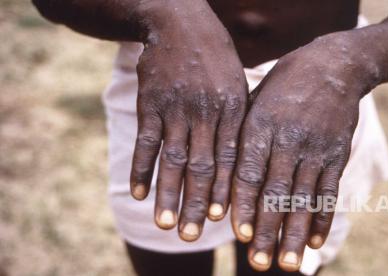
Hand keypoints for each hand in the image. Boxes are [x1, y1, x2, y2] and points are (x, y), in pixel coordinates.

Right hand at [129, 1, 247, 241]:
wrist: (180, 23)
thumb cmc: (215, 59)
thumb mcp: (237, 84)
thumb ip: (238, 120)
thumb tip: (242, 161)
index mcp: (233, 109)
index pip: (231, 158)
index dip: (226, 191)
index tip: (223, 220)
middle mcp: (206, 112)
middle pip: (202, 166)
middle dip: (198, 202)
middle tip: (193, 235)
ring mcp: (176, 108)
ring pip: (173, 158)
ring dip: (168, 193)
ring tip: (166, 224)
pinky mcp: (150, 103)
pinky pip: (146, 141)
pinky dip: (141, 168)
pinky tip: (138, 193)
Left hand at [231, 31, 378, 270]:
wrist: (334, 65)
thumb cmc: (284, 85)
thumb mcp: (256, 100)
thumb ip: (242, 136)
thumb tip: (224, 179)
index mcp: (261, 125)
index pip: (250, 172)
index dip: (245, 205)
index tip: (239, 235)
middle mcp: (289, 139)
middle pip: (277, 192)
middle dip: (268, 230)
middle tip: (259, 263)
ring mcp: (316, 148)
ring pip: (304, 198)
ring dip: (294, 233)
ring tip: (286, 263)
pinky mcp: (337, 154)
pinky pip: (329, 191)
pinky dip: (322, 218)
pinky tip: (314, 242)